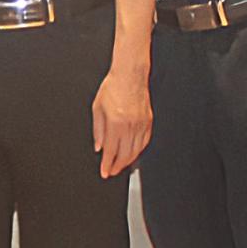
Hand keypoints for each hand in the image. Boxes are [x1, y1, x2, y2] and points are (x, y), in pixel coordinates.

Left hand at [90, 64, 153, 178]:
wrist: (130, 75)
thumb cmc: (113, 87)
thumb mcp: (97, 108)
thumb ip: (97, 130)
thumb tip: (98, 146)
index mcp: (116, 122)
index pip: (111, 150)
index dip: (107, 164)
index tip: (104, 172)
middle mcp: (130, 125)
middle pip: (124, 154)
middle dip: (117, 166)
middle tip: (112, 171)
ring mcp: (141, 124)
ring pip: (136, 150)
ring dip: (128, 161)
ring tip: (121, 165)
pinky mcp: (148, 121)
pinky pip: (144, 142)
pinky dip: (138, 151)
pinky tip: (133, 154)